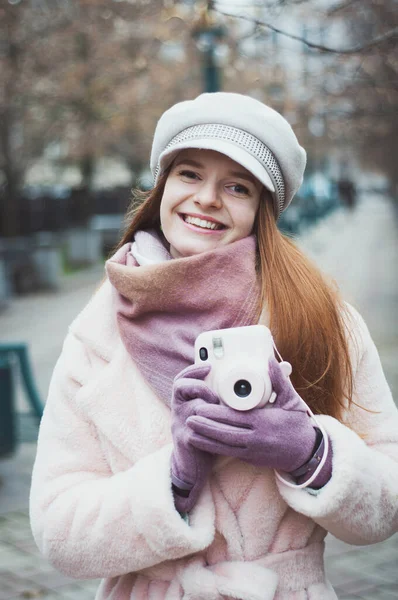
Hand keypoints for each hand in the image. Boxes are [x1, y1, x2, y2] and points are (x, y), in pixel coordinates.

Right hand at [171, 364, 218, 512]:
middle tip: (214, 396)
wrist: (193, 466)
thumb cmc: (207, 436)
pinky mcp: (185, 440)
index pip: (183, 378)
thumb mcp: (209, 414)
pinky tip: (220, 428)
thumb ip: (218, 399)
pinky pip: (193, 430)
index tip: (208, 366)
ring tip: (216, 409)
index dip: (193, 370)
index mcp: (185, 401)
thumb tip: (241, 384)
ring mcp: (180, 424)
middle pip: (179, 387)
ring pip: (187, 407)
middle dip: (199, 386)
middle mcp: (179, 410)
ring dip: (203, 405)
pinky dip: (208, 427)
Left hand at [186, 358, 317, 472]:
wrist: (306, 454)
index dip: (216, 414)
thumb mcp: (292, 400)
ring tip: (188, 431)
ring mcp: (252, 451)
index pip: (235, 418)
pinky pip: (228, 453)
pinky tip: (201, 442)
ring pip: (224, 446)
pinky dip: (213, 448)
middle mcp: (256, 438)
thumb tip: (269, 360)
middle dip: (205, 427)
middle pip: (225, 433)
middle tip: (188, 417)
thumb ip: (279, 381)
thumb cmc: (298, 424)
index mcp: (264, 422)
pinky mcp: (249, 458)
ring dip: (205, 439)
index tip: (201, 407)